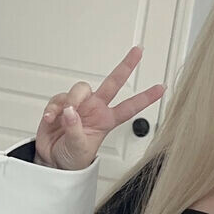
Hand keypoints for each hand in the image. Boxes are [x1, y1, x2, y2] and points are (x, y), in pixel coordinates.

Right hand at [36, 45, 165, 170]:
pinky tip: (51, 119)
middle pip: (112, 83)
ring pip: (80, 89)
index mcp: (106, 120)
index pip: (130, 107)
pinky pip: (59, 99)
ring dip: (72, 99)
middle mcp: (95, 109)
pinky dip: (53, 108)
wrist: (53, 162)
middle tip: (138, 51)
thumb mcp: (79, 148)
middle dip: (125, 66)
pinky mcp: (60, 105)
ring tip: (64, 116)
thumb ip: (75, 129)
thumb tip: (71, 111)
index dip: (146, 97)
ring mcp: (78, 105)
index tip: (162, 87)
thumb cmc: (72, 157)